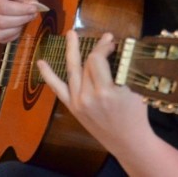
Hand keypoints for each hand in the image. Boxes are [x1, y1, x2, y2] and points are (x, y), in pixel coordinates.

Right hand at [0, 0, 41, 42]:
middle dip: (21, 20)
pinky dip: (13, 35)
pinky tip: (19, 25)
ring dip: (17, 29)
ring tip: (25, 19)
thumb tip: (34, 7)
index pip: (4, 8)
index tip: (35, 9)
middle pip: (2, 22)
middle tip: (33, 14)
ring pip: (0, 34)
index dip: (21, 10)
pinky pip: (1, 39)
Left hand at [38, 31, 149, 154]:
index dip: (104, 47)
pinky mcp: (72, 108)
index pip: (98, 59)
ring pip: (71, 71)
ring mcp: (78, 102)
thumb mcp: (135, 90)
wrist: (128, 142)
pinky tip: (40, 63)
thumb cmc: (136, 115)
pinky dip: (48, 76)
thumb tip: (117, 46)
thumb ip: (125, 69)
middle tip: (105, 37)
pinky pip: (58, 89)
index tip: (113, 43)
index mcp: (105, 91)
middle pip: (87, 63)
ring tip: (70, 34)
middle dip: (97, 47)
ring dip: (71, 51)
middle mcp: (88, 96)